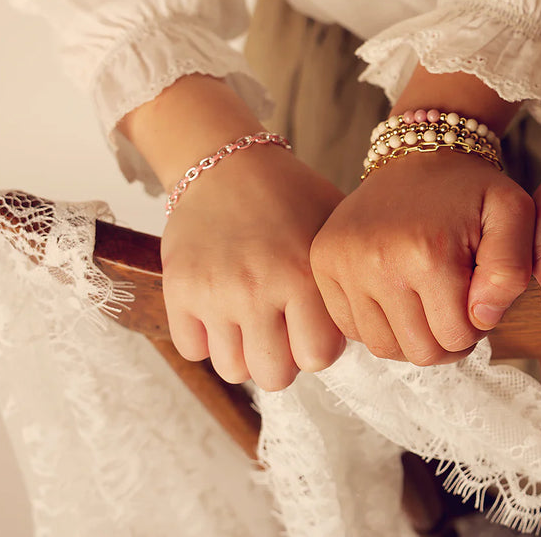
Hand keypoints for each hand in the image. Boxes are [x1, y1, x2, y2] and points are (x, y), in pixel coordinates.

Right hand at [162, 144, 345, 389]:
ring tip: (252, 322)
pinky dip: (206, 339)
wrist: (228, 164)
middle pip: (274, 376)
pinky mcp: (178, 290)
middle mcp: (257, 289)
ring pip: (233, 369)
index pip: (318, 358)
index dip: (319, 347)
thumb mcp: (334, 227)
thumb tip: (362, 325)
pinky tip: (220, 312)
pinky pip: (192, 350)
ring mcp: (214, 292)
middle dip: (283, 360)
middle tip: (282, 332)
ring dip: (245, 352)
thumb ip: (347, 279)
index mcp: (303, 275)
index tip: (314, 326)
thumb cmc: (291, 197)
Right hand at [311, 150, 533, 364]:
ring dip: (412, 336)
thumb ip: (512, 270)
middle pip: (419, 350)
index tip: (477, 296)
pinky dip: (379, 324)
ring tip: (427, 303)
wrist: (419, 154)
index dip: (476, 325)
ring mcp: (343, 264)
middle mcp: (377, 262)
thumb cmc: (471, 190)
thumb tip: (482, 317)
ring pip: (384, 347)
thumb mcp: (514, 214)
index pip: (455, 337)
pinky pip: (352, 329)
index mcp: (428, 253)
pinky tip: (398, 296)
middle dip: (446, 337)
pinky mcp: (323, 263)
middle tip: (455, 304)